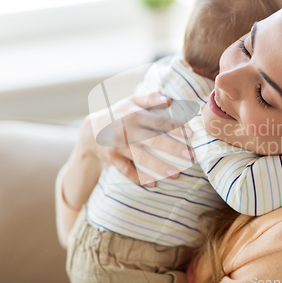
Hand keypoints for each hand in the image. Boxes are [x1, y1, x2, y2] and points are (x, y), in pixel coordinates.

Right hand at [79, 92, 194, 186]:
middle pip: (154, 141)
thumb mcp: (131, 101)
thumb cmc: (117, 114)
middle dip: (173, 149)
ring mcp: (119, 146)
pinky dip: (139, 178)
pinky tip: (154, 184)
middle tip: (191, 156)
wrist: (89, 131)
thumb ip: (150, 98)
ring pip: (142, 158)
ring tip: (176, 175)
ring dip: (160, 167)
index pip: (159, 122)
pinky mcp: (113, 159)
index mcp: (134, 115)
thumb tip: (169, 99)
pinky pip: (127, 171)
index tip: (192, 134)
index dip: (176, 128)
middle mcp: (127, 131)